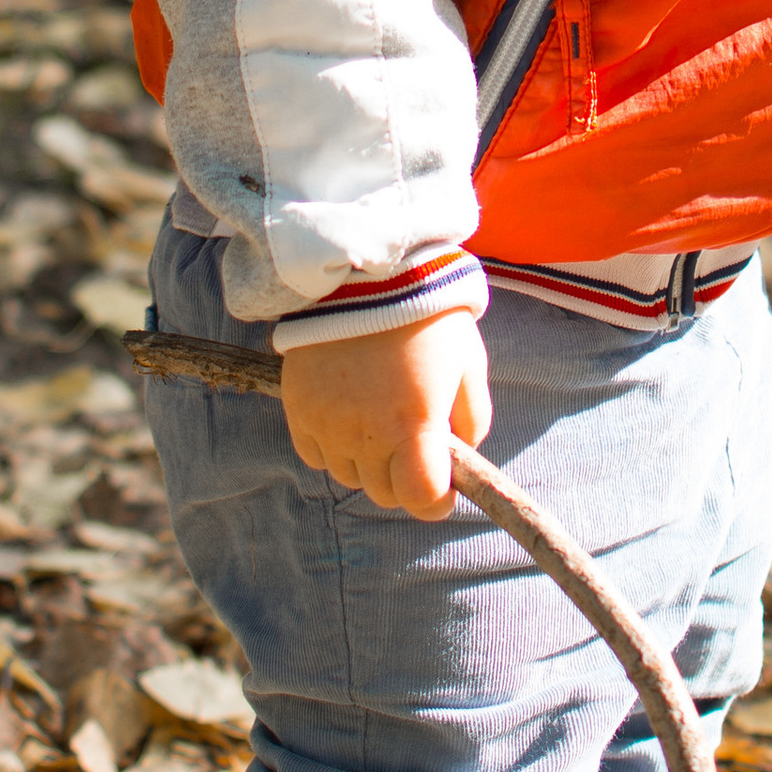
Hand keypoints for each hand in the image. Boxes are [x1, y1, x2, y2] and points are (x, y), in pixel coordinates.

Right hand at [280, 308, 491, 519]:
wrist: (366, 268)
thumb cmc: (427, 314)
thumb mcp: (468, 363)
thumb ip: (472, 418)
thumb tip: (459, 453)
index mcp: (412, 423)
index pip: (421, 498)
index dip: (436, 502)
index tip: (443, 490)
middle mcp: (365, 432)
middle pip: (384, 493)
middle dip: (405, 479)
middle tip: (415, 446)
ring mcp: (327, 423)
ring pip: (349, 476)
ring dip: (370, 463)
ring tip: (381, 420)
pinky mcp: (299, 408)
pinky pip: (316, 455)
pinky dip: (335, 447)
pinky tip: (350, 414)